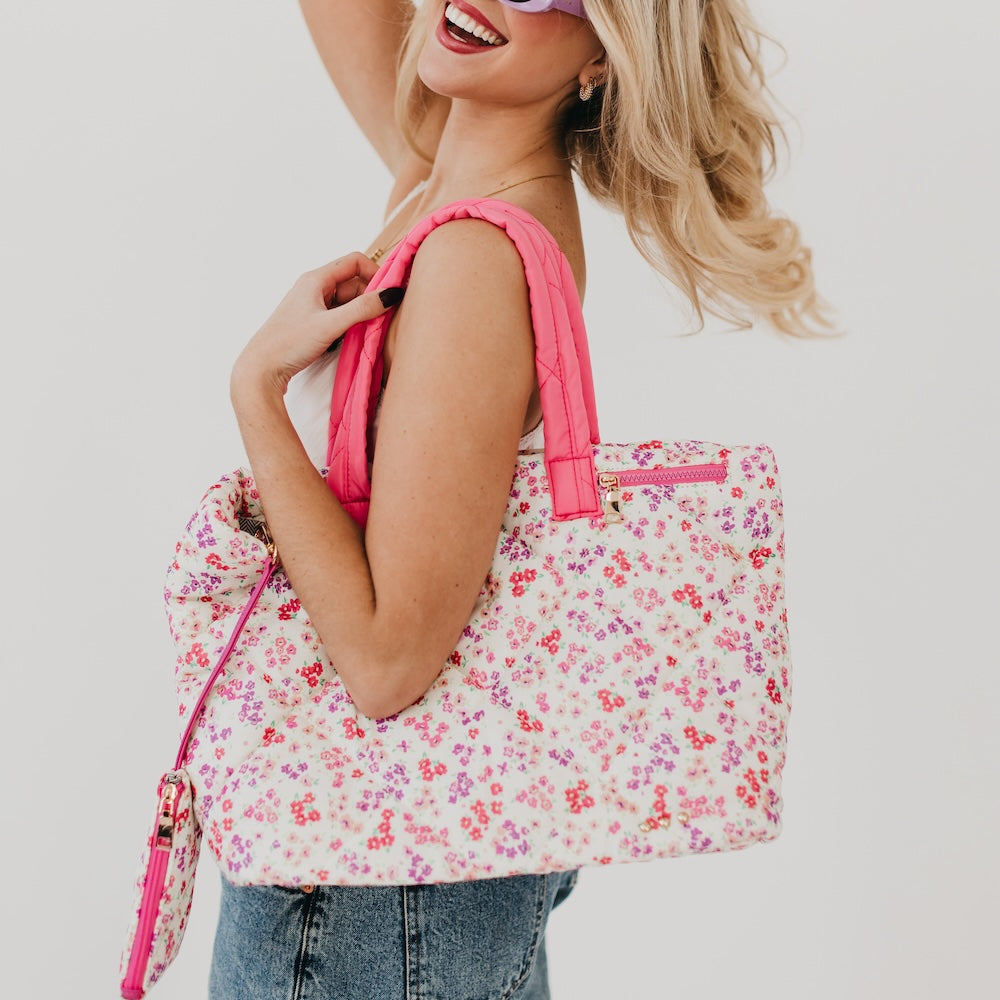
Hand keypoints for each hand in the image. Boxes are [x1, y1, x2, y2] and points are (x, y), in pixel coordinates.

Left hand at [232, 253, 403, 397]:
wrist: (261, 368)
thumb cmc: (289, 344)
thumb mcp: (330, 325)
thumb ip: (362, 309)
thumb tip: (391, 294)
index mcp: (316, 279)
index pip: (354, 261)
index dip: (375, 272)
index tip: (390, 292)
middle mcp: (314, 287)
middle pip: (353, 281)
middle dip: (370, 295)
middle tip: (384, 314)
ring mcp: (313, 305)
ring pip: (347, 300)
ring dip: (361, 310)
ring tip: (370, 328)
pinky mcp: (312, 322)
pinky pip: (339, 314)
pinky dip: (351, 321)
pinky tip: (354, 336)